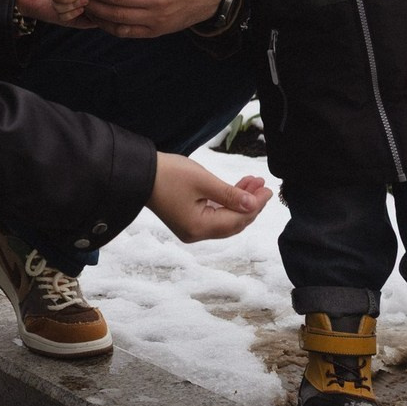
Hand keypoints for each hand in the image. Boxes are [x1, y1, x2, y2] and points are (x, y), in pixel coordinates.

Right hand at [148, 154, 270, 241]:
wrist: (139, 172)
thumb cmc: (168, 175)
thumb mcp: (203, 181)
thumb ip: (230, 194)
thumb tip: (253, 205)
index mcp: (199, 227)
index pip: (237, 220)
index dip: (255, 206)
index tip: (267, 190)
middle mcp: (196, 233)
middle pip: (233, 223)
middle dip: (250, 204)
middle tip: (263, 186)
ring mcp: (191, 228)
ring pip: (225, 218)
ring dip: (240, 201)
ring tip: (253, 183)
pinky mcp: (188, 219)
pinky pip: (214, 214)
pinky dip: (227, 202)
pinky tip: (237, 188)